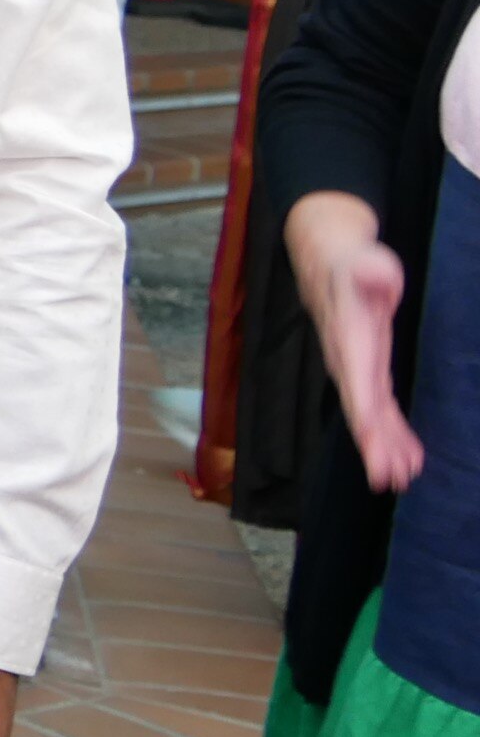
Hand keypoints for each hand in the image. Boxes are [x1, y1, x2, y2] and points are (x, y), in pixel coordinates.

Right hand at [287, 192, 426, 490]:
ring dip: (385, 446)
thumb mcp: (365, 260)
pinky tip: (408, 454)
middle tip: (390, 480)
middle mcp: (349, 362)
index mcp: (350, 341)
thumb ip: (372, 271)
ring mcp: (358, 367)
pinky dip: (392, 431)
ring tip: (403, 478)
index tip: (374, 452)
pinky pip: (379, 406)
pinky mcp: (369, 368)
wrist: (328, 256)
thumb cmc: (351, 258)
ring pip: (371, 415)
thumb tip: (378, 275)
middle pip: (362, 412)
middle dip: (374, 447)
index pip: (358, 388)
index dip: (366, 423)